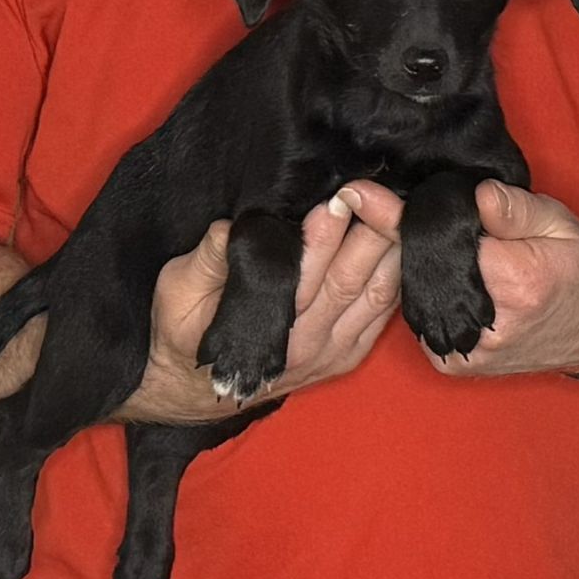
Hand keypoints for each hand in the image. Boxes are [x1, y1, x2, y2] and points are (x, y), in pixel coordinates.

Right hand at [115, 190, 401, 425]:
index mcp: (268, 328)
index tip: (335, 200)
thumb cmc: (182, 331)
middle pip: (351, 279)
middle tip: (371, 189)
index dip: (323, 237)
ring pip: (380, 294)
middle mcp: (309, 343)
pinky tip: (403, 240)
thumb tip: (230, 229)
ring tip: (395, 203)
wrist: (192, 390)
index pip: (305, 275)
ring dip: (391, 247)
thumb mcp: (176, 291)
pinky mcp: (349, 353)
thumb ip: (206, 261)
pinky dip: (400, 275)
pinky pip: (387, 311)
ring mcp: (335, 351)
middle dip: (367, 229)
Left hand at [344, 179, 578, 378]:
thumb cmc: (577, 269)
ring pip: (414, 297)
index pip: (441, 244)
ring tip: (417, 242)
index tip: (360, 194)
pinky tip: (435, 278)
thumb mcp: (559, 223)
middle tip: (383, 206)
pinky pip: (421, 320)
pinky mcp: (451, 365)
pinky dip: (423, 296)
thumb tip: (475, 195)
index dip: (402, 217)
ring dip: (411, 270)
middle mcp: (481, 326)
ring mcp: (462, 353)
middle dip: (402, 240)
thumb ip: (514, 209)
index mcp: (512, 283)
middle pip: (419, 272)